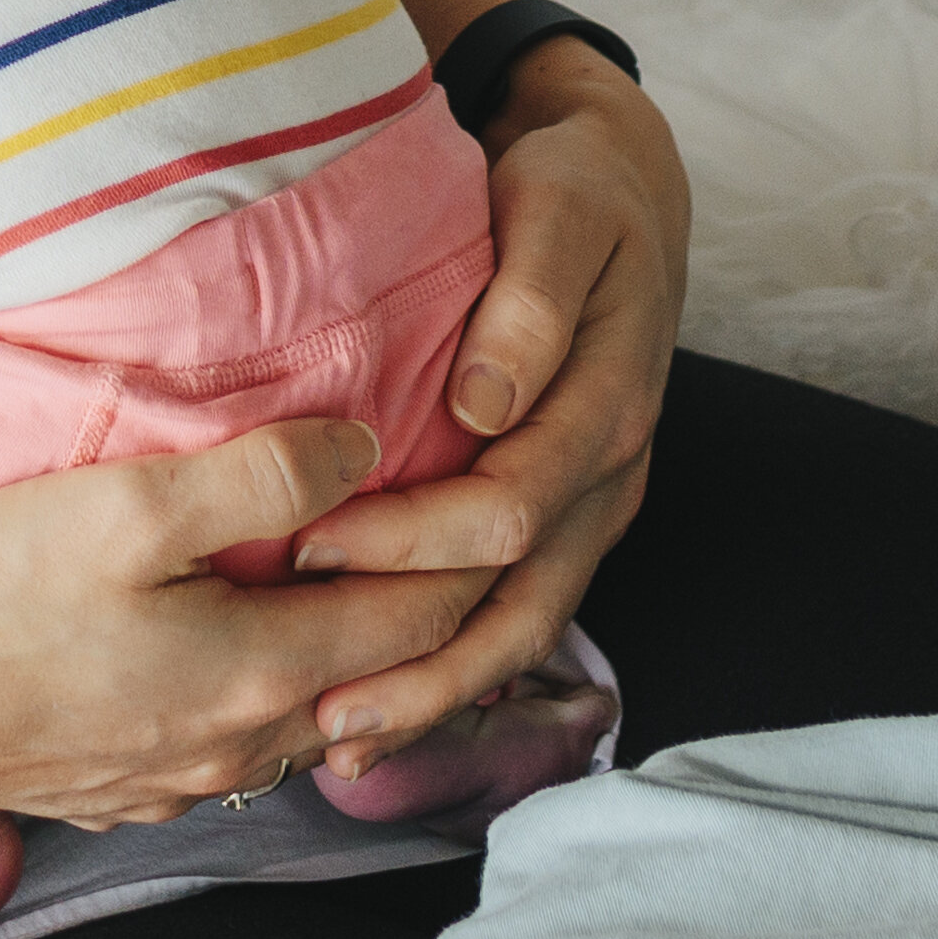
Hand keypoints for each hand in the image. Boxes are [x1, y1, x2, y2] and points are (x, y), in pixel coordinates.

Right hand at [0, 418, 493, 823]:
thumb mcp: (128, 505)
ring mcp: (184, 783)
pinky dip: (287, 695)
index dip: (477, 554)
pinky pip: (247, 748)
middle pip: (386, 684)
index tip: (509, 488)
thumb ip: (262, 475)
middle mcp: (244, 748)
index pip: (423, 619)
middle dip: (441, 613)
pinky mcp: (129, 791)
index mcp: (263, 675)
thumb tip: (368, 447)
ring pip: (319, 723)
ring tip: (384, 588)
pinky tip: (263, 653)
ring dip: (362, 660)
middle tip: (475, 536)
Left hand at [282, 38, 685, 757]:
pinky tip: (388, 707)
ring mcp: (593, 508)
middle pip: (521, 601)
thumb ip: (530, 302)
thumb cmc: (576, 193)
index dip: (413, 539)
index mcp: (607, 408)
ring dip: (439, 693)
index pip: (510, 506)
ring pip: (523, 628)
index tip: (311, 544)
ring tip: (345, 745)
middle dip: (424, 662)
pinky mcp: (567, 519)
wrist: (626, 194)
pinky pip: (518, 612)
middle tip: (321, 706)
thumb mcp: (562, 211)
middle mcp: (609, 478)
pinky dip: (458, 668)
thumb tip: (484, 404)